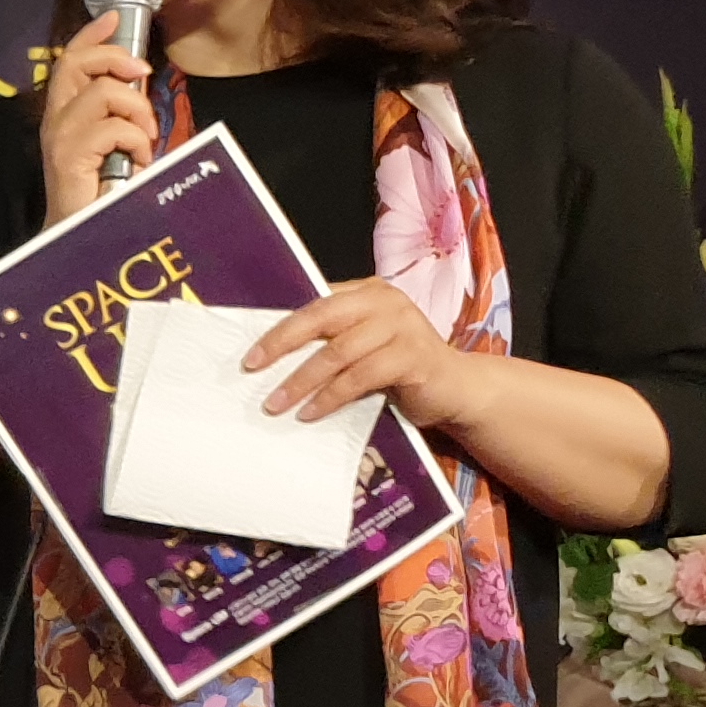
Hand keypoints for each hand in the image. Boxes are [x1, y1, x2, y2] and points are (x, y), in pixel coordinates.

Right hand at [40, 12, 153, 222]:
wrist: (80, 237)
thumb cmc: (101, 194)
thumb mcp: (113, 143)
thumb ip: (118, 114)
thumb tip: (140, 83)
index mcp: (64, 115)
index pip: (69, 60)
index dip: (91, 34)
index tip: (114, 17)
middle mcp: (55, 122)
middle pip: (75, 63)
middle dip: (115, 57)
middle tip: (142, 74)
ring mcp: (60, 139)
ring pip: (102, 92)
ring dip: (136, 110)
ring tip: (144, 138)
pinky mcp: (69, 157)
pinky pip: (112, 127)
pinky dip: (136, 140)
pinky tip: (139, 161)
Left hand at [247, 276, 491, 431]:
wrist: (455, 388)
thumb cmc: (398, 368)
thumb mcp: (361, 347)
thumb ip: (331, 340)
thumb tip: (272, 357)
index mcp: (367, 293)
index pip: (315, 305)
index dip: (280, 329)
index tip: (250, 356)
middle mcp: (385, 302)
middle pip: (322, 318)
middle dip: (283, 344)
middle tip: (253, 368)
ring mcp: (403, 326)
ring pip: (338, 352)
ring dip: (302, 381)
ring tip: (277, 404)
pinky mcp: (413, 356)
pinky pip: (361, 376)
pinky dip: (331, 396)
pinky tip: (311, 413)